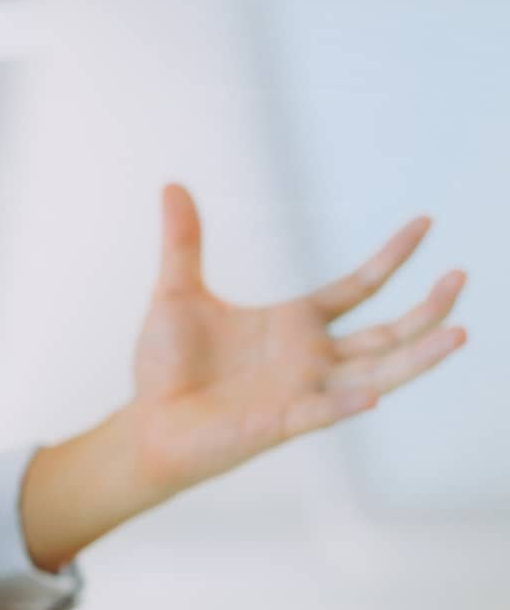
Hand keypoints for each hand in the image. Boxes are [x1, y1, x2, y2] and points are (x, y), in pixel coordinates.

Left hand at [130, 185, 467, 495]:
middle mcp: (310, 358)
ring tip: (460, 333)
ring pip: (377, 374)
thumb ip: (183, 242)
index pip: (359, 287)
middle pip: (386, 332)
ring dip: (418, 357)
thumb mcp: (176, 292)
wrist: (147, 423)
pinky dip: (349, 403)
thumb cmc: (165, 366)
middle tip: (461, 277)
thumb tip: (172, 186)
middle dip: (426, 309)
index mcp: (294, 324)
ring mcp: (302, 392)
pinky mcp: (281, 423)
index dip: (392, 257)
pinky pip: (324, 412)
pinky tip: (375, 393)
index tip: (425, 222)